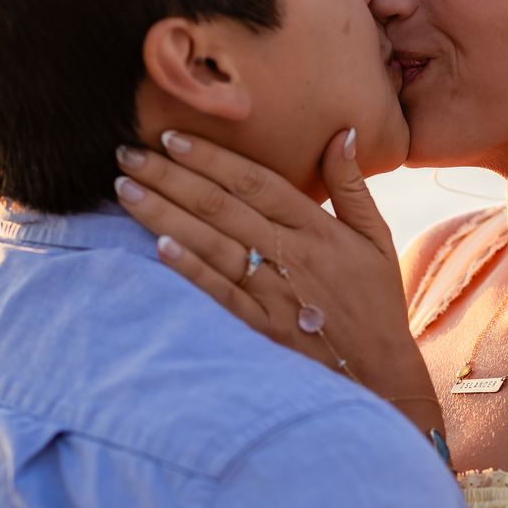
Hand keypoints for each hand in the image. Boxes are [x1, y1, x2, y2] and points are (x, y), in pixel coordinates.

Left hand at [113, 128, 436, 417]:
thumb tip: (343, 131)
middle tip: (128, 154)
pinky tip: (158, 246)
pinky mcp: (262, 331)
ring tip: (125, 189)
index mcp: (317, 228)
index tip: (171, 136)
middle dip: (170, 176)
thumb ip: (353, 185)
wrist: (382, 375)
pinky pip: (221, 296)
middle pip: (222, 207)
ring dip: (165, 214)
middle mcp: (293, 255)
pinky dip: (191, 271)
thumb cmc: (374, 302)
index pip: (255, 181)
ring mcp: (275, 294)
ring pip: (212, 244)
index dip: (211, 157)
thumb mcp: (376, 238)